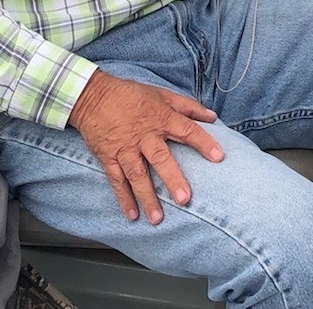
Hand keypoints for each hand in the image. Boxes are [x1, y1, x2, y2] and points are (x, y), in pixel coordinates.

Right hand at [68, 70, 222, 223]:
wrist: (93, 96)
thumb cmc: (131, 95)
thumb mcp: (162, 94)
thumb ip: (188, 107)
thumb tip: (212, 116)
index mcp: (161, 118)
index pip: (186, 130)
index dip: (203, 142)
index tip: (218, 156)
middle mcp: (145, 135)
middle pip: (160, 158)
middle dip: (172, 178)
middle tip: (184, 198)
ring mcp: (126, 148)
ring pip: (137, 175)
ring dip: (147, 197)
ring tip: (157, 218)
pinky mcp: (109, 157)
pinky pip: (117, 180)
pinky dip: (124, 198)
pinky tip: (132, 215)